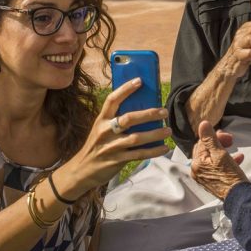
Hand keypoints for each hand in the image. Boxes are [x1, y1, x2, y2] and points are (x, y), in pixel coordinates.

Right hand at [59, 78, 170, 198]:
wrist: (82, 170)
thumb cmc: (97, 145)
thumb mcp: (101, 129)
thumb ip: (116, 120)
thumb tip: (143, 107)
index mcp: (101, 120)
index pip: (112, 100)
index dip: (125, 89)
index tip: (140, 81)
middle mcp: (105, 131)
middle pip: (129, 119)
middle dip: (148, 114)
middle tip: (164, 111)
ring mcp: (111, 146)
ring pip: (136, 138)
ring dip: (155, 134)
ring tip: (168, 130)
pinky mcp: (117, 160)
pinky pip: (139, 154)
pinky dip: (153, 151)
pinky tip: (164, 147)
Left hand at [190, 121, 246, 199]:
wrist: (239, 196)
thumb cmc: (230, 177)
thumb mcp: (220, 154)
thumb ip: (210, 139)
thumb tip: (203, 125)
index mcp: (196, 164)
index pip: (201, 143)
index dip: (214, 136)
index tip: (226, 135)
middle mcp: (198, 171)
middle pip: (206, 150)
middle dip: (219, 143)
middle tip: (230, 140)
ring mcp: (205, 177)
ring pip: (213, 158)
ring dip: (224, 151)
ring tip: (235, 149)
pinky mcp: (213, 181)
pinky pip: (218, 167)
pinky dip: (226, 161)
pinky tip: (237, 159)